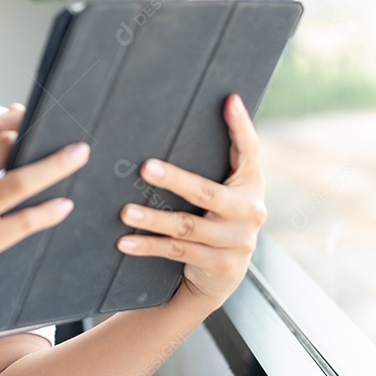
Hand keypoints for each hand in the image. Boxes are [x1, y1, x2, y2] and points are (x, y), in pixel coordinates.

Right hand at [0, 104, 90, 315]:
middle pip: (1, 149)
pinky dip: (47, 211)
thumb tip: (13, 119)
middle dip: (37, 137)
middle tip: (66, 134)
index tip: (37, 115)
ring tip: (77, 155)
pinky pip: (21, 222)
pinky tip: (63, 204)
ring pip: (16, 182)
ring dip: (53, 166)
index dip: (14, 119)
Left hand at [116, 94, 266, 310]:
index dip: (241, 125)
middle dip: (175, 180)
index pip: (249, 150)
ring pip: (186, 227)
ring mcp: (236, 240)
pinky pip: (177, 252)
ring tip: (125, 212)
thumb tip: (181, 122)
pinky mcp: (219, 264)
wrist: (224, 275)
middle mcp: (250, 211)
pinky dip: (149, 246)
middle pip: (207, 193)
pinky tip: (125, 242)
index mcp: (251, 184)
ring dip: (153, 219)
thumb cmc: (217, 219)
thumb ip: (215, 164)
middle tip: (145, 168)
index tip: (229, 100)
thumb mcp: (224, 191)